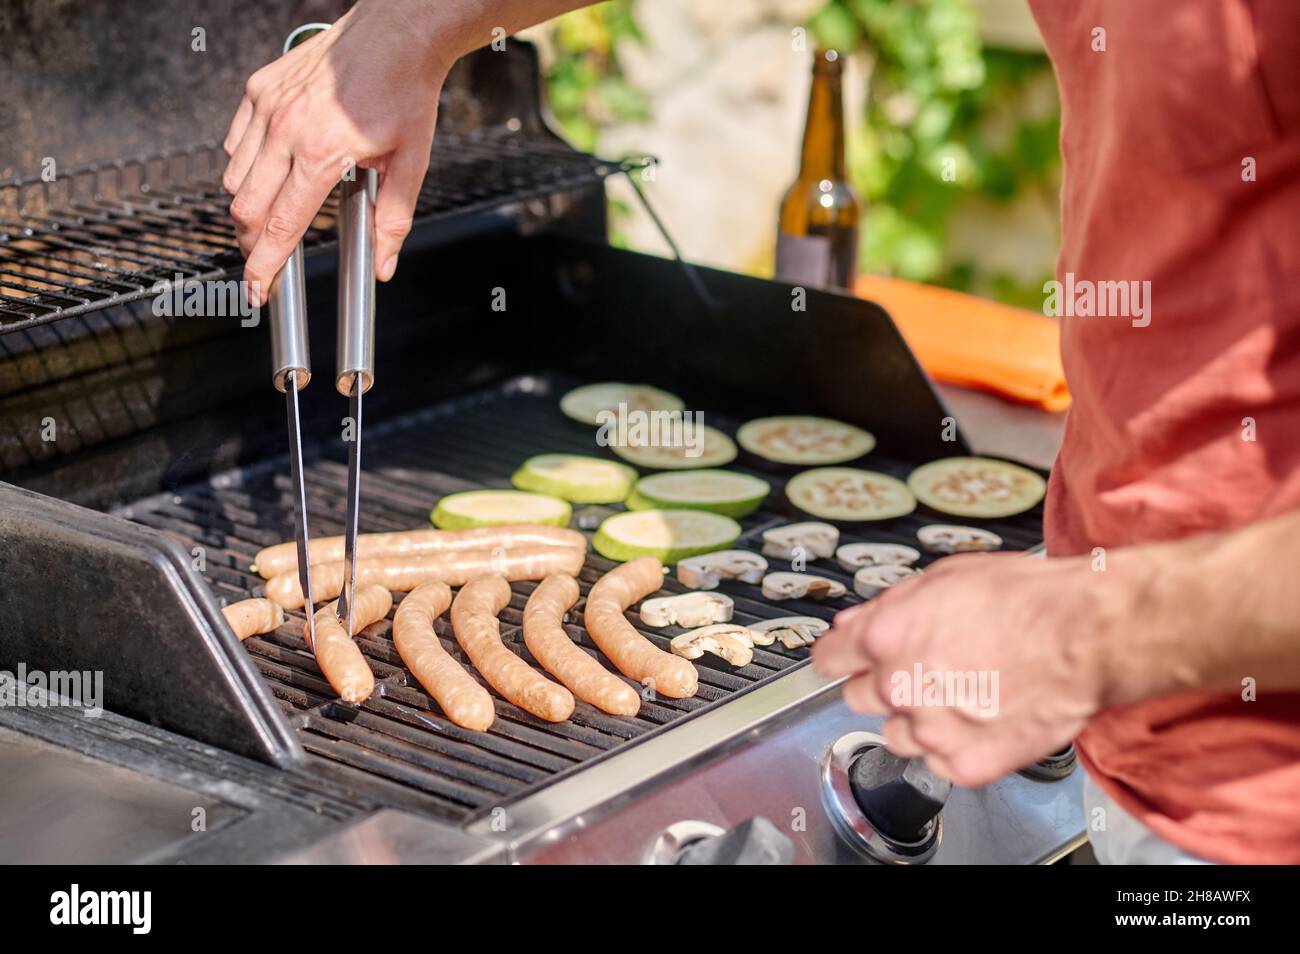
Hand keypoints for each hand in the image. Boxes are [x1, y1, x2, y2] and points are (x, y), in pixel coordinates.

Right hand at [222, 0, 448, 303]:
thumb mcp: (411, 163)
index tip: (257, 289)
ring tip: (272, 218)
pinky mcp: (259, 88)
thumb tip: (383, 265)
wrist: (396, 35)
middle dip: (251, 242)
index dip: (265, 265)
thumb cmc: (404, 92)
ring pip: (235, 176)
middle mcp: (286, 129)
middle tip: (265, 261)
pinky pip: (236, 142)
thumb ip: (393, 220)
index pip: (282, 225)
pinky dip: (244, 165)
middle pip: (247, 207)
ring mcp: (267, 106)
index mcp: (322, 153)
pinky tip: (270, 172)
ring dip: (248, 205)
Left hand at [812, 551, 1126, 786]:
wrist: (1086, 637)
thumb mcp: (945, 577)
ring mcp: (931, 729)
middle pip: (857, 697)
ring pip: (894, 735)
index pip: (827, 659)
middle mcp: (899, 686)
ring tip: (958, 693)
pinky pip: (937, 761)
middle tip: (921, 670)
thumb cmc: (1027, 600)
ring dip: (915, 718)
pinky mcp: (965, 763)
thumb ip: (889, 604)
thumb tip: (853, 622)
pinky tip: (980, 716)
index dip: (839, 656)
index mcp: (885, 637)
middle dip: (882, 684)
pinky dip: (953, 745)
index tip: (845, 659)